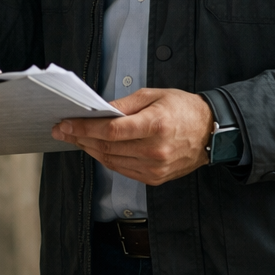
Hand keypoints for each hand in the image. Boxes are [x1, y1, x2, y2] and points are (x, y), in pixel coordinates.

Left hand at [51, 87, 212, 184]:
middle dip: (80, 138)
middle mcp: (155, 150)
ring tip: (75, 138)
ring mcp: (155, 168)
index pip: (111, 131)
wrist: (211, 132)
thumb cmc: (183, 109)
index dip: (84, 128)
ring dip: (89, 149)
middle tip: (62, 131)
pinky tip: (95, 149)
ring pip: (111, 161)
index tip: (66, 124)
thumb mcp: (153, 96)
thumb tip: (97, 111)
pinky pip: (122, 170)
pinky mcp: (155, 178)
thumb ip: (123, 105)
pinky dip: (106, 159)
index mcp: (155, 126)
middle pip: (107, 147)